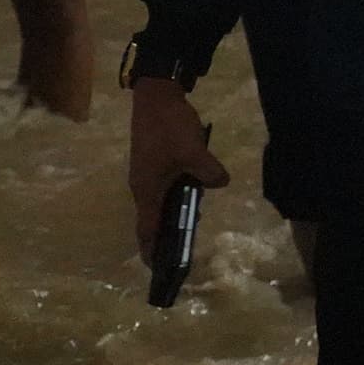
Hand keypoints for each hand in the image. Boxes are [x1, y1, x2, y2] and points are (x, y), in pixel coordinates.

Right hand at [124, 78, 229, 260]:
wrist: (155, 95)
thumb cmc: (169, 127)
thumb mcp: (194, 151)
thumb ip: (208, 172)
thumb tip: (221, 183)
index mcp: (147, 191)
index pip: (146, 230)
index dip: (152, 251)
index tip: (159, 270)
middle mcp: (142, 187)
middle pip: (152, 220)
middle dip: (166, 236)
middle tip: (186, 248)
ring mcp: (146, 173)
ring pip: (159, 203)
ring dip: (173, 214)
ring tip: (195, 221)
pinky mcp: (153, 162)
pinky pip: (164, 188)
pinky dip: (176, 196)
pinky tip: (194, 192)